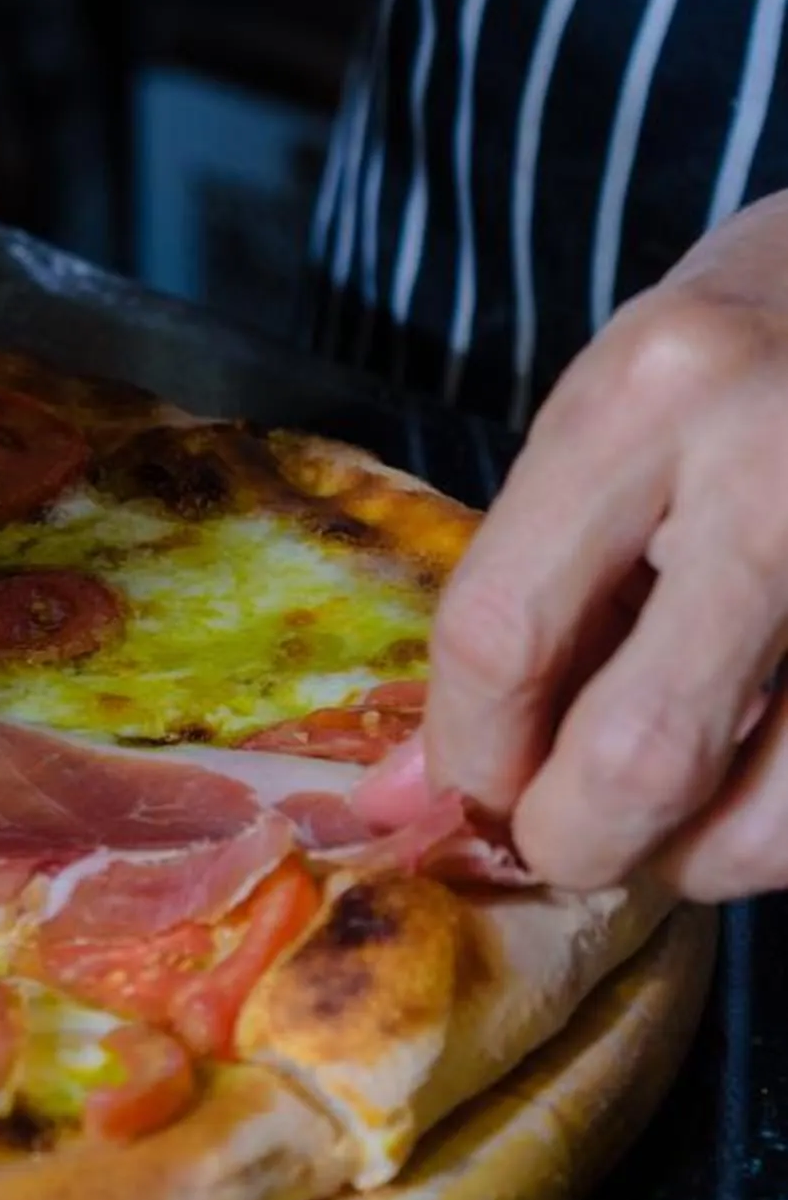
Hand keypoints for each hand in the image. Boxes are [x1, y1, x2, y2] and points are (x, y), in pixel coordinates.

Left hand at [425, 193, 787, 896]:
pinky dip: (777, 825)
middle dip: (577, 837)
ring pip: (771, 813)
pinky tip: (754, 786)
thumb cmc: (752, 343)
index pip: (502, 628)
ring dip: (699, 857)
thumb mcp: (622, 405)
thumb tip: (444, 773)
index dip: (469, 748)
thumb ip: (540, 573)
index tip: (471, 783)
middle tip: (562, 840)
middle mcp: (770, 473)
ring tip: (675, 822)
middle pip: (638, 748)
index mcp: (650, 396)